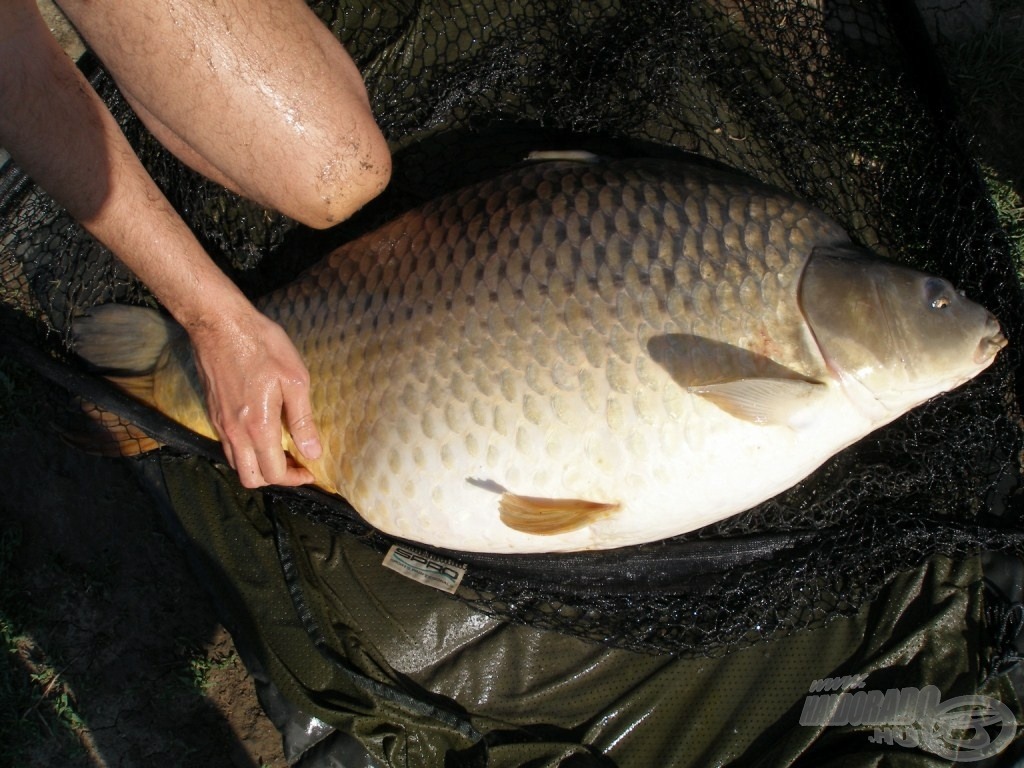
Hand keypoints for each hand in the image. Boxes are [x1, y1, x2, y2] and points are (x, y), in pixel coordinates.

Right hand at [188, 307, 321, 488]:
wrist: (219, 324)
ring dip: (258, 466)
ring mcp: (219, 423)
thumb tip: (313, 452)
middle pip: (251, 478)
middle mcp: (234, 432)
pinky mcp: (212, 413)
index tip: (309, 471)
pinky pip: (227, 446)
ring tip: (281, 450)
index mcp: (258, 427)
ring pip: (236, 464)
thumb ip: (303, 420)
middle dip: (275, 478)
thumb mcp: (294, 379)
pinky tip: (261, 434)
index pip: (274, 473)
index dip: (294, 479)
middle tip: (295, 464)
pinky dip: (245, 452)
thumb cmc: (261, 345)